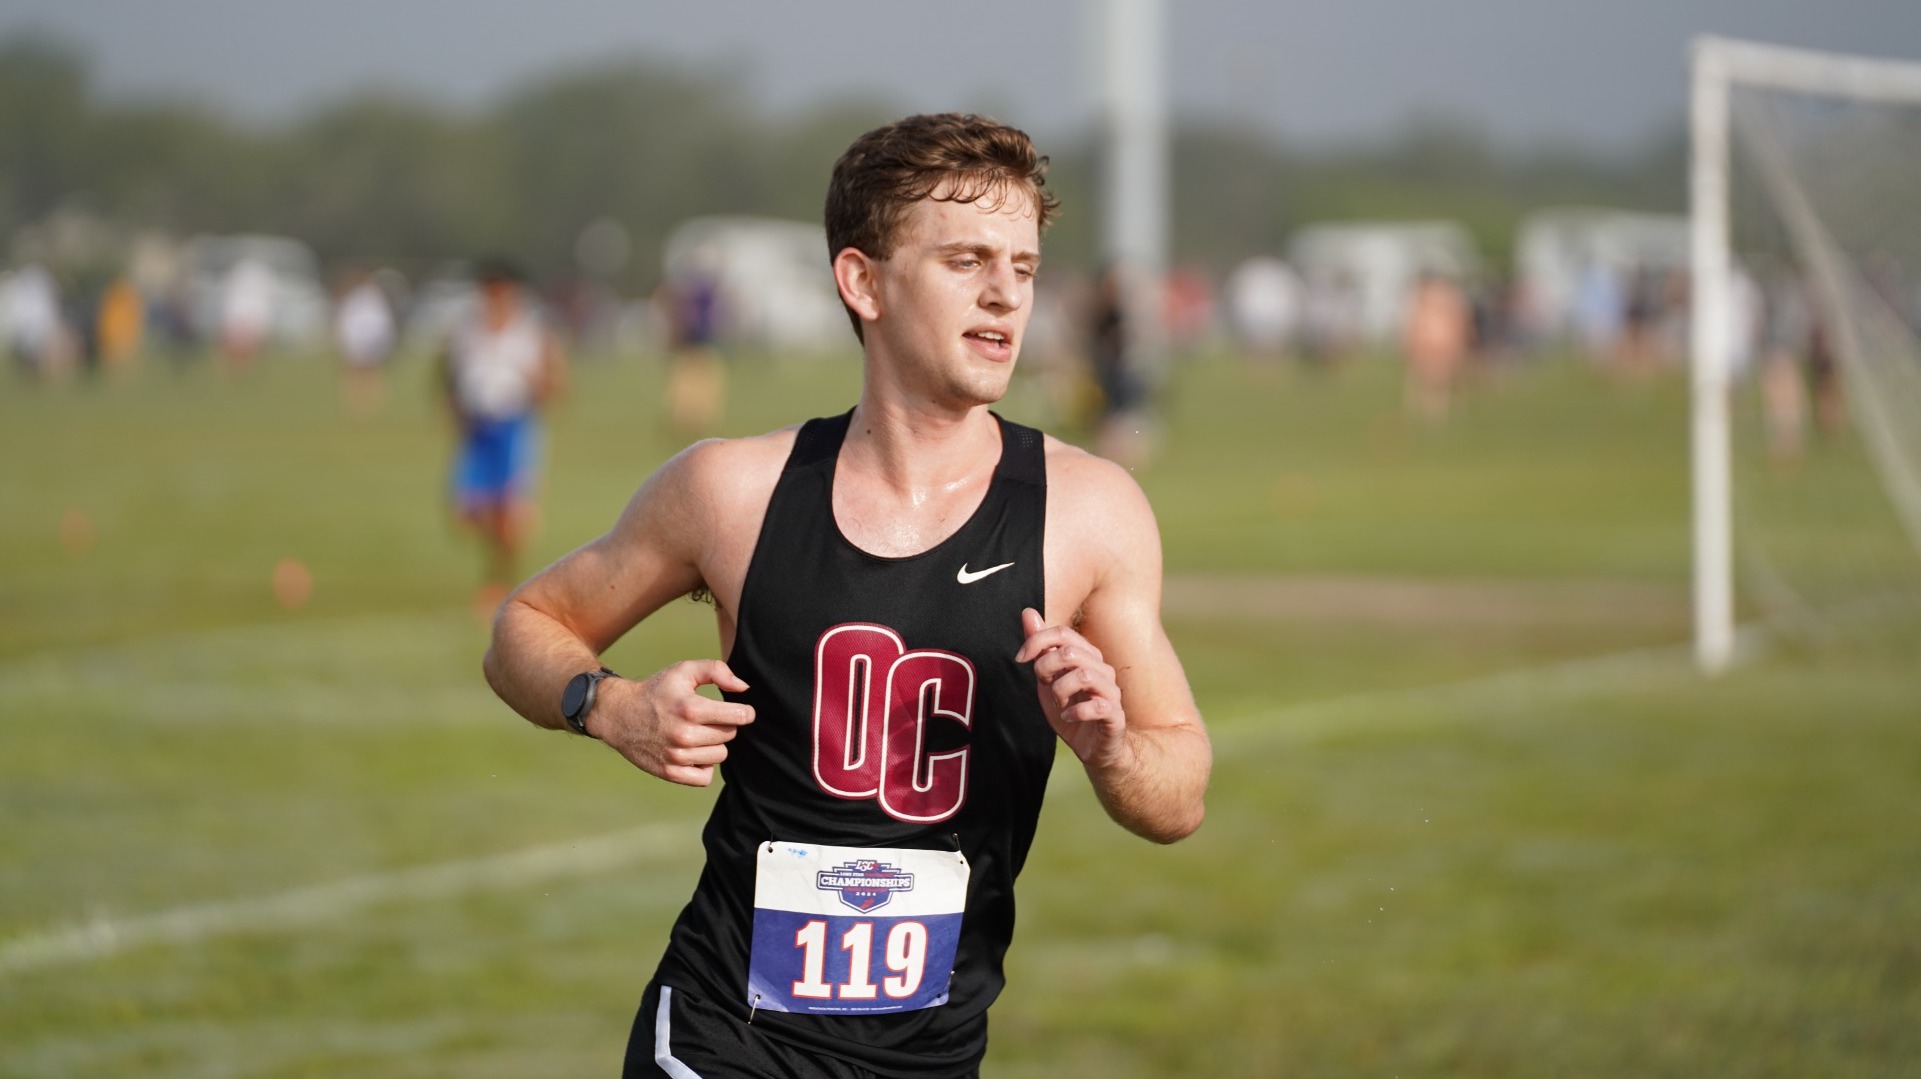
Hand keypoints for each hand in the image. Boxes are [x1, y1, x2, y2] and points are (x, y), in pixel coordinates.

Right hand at [592, 660, 754, 786]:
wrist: (619, 715)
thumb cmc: (657, 691)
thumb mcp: (684, 671)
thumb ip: (717, 671)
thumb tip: (743, 688)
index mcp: (690, 708)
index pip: (738, 716)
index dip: (744, 712)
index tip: (739, 710)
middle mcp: (684, 734)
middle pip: (730, 735)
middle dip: (724, 725)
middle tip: (707, 719)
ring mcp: (676, 756)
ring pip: (720, 756)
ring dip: (713, 745)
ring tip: (698, 734)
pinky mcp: (670, 773)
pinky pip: (705, 777)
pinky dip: (703, 766)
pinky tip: (693, 752)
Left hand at [1016, 607, 1127, 769]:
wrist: (1093, 748)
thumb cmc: (1072, 708)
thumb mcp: (1048, 677)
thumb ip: (1040, 646)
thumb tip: (1028, 612)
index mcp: (1087, 656)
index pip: (1063, 633)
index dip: (1037, 642)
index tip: (1020, 658)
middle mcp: (1102, 669)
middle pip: (1071, 653)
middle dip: (1047, 668)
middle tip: (1044, 685)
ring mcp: (1111, 692)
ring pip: (1084, 675)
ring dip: (1060, 691)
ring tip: (1057, 704)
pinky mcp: (1116, 716)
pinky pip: (1098, 706)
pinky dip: (1076, 712)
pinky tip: (1068, 717)